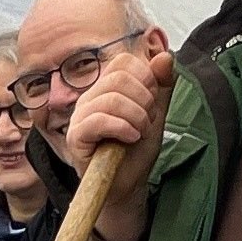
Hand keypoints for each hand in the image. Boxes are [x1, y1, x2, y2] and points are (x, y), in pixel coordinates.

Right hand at [63, 37, 175, 240]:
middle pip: (119, 78)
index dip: (146, 78)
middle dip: (144, 100)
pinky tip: (130, 138)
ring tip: (139, 133)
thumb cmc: (136, 151)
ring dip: (137, 117)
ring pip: (111, 98)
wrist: (127, 185)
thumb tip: (165, 56)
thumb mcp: (156, 114)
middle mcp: (90, 98)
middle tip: (148, 122)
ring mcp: (80, 117)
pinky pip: (99, 120)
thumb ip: (161, 86)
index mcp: (106, 88)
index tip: (152, 102)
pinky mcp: (76, 137)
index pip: (124, 62)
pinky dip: (122, 127)